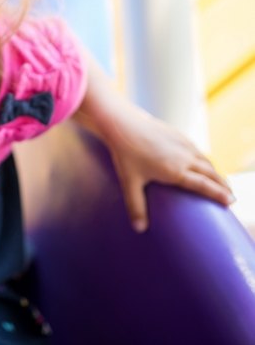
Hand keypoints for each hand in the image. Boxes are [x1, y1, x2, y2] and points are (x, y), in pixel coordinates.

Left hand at [106, 107, 233, 232]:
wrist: (122, 124)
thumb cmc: (125, 154)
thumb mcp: (129, 182)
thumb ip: (136, 206)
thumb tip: (139, 229)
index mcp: (176, 171)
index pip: (204, 185)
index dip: (219, 194)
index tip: (231, 202)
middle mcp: (184, 157)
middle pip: (210, 173)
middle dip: (222, 185)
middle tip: (231, 196)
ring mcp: (182, 144)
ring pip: (205, 160)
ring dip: (215, 172)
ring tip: (220, 182)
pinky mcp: (177, 134)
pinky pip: (196, 149)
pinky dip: (204, 159)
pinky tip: (203, 162)